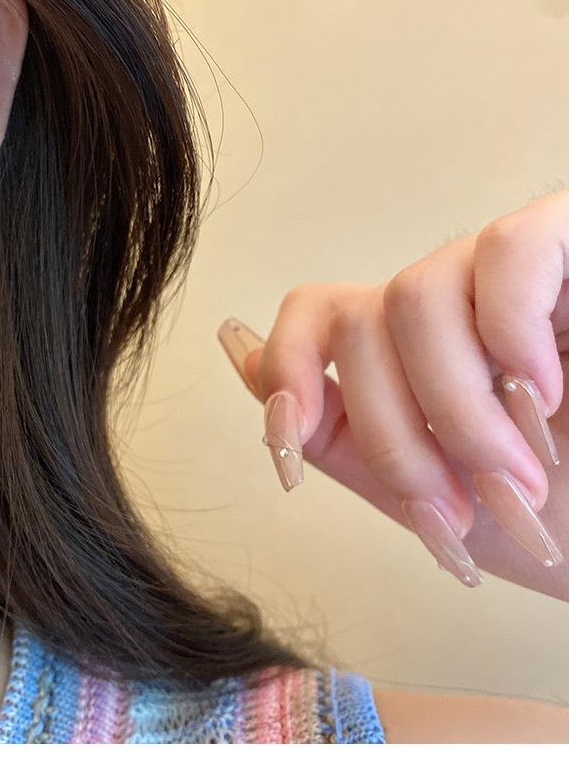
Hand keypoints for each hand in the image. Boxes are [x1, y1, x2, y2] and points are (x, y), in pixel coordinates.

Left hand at [217, 192, 568, 599]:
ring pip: (415, 294)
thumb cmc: (558, 521)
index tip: (288, 457)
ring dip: (458, 411)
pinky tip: (543, 391)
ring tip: (519, 476)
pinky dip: (510, 334)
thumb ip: (335, 428)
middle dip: (398, 441)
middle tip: (459, 514)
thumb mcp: (426, 492)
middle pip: (360, 324)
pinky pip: (508, 252)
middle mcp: (452, 301)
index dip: (284, 374)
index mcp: (410, 354)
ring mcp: (512, 271)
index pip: (313, 313)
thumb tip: (236, 344)